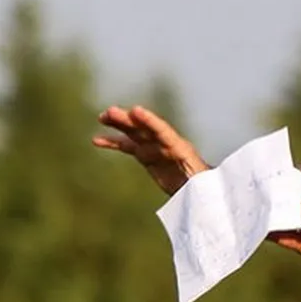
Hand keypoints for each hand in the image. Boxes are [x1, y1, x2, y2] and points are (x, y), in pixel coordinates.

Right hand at [92, 105, 209, 194]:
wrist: (203, 190)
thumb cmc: (204, 187)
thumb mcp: (200, 185)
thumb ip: (194, 182)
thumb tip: (193, 187)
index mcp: (181, 149)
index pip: (164, 132)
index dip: (150, 121)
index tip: (136, 111)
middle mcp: (167, 144)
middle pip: (146, 129)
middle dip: (130, 120)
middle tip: (111, 111)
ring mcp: (156, 148)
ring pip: (135, 133)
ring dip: (119, 125)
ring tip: (102, 117)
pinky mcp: (148, 156)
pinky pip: (128, 146)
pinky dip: (114, 143)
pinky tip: (96, 140)